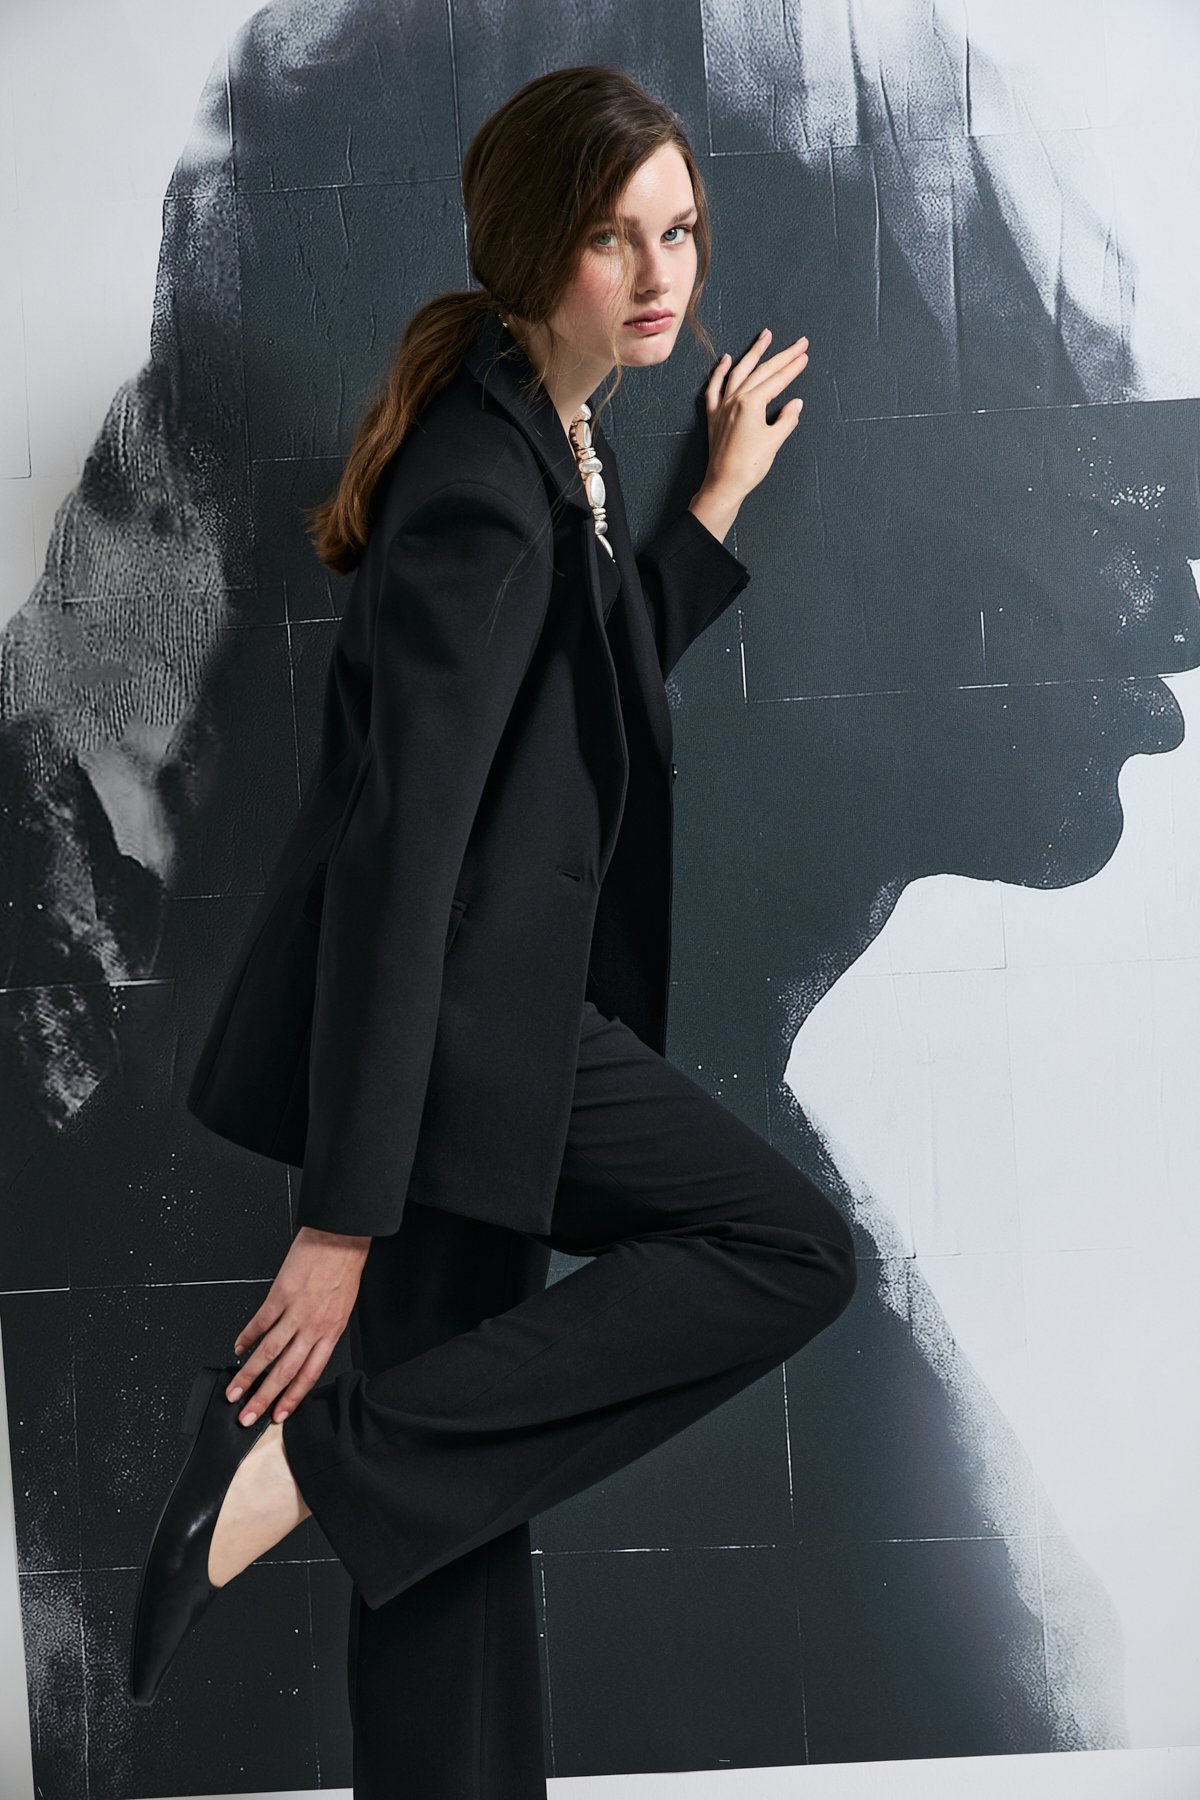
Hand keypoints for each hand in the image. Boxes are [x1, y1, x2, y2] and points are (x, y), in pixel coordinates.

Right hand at [226, 1226, 371, 1425]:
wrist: (341, 1237)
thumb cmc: (344, 1267)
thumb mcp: (342, 1306)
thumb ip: (323, 1329)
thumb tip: (303, 1348)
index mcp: (331, 1331)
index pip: (309, 1374)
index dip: (292, 1398)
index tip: (278, 1415)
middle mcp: (313, 1326)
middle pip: (285, 1371)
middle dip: (264, 1397)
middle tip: (247, 1415)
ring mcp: (296, 1312)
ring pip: (268, 1352)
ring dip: (248, 1375)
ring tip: (234, 1391)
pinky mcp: (280, 1295)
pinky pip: (259, 1323)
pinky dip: (245, 1338)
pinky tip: (237, 1349)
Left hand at [700, 327, 809, 503]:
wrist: (723, 484)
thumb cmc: (749, 467)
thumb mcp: (774, 442)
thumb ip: (787, 419)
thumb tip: (796, 404)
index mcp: (751, 403)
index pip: (777, 380)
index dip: (793, 367)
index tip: (805, 355)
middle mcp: (735, 399)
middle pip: (762, 371)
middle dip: (782, 355)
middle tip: (799, 342)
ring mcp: (722, 406)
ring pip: (739, 371)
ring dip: (753, 353)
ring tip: (765, 336)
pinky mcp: (713, 415)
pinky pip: (714, 387)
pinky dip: (720, 371)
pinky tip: (727, 359)